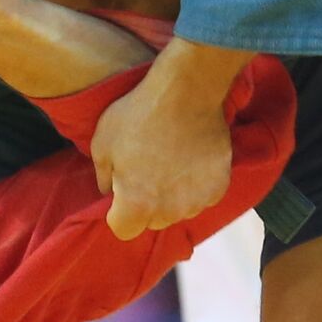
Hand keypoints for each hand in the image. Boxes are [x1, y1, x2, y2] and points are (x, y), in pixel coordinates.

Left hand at [90, 75, 233, 240]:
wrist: (187, 92)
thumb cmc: (139, 114)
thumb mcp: (102, 142)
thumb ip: (102, 176)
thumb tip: (109, 190)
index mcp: (137, 205)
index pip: (123, 229)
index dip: (118, 212)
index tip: (120, 192)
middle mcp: (169, 211)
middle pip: (152, 221)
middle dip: (145, 204)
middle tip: (144, 171)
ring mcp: (197, 201)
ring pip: (178, 210)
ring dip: (172, 196)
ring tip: (169, 162)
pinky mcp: (219, 187)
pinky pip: (202, 196)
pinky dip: (195, 185)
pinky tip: (190, 160)